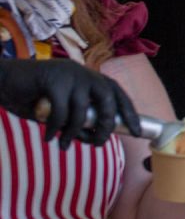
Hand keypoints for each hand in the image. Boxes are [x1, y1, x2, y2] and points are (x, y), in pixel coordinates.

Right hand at [0, 58, 140, 146]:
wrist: (4, 82)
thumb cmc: (34, 97)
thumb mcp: (62, 111)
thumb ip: (78, 121)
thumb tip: (93, 139)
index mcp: (91, 78)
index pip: (118, 94)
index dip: (130, 113)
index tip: (137, 133)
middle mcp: (85, 73)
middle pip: (107, 100)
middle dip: (106, 125)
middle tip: (97, 144)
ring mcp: (70, 74)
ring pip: (82, 109)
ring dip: (74, 132)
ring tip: (65, 145)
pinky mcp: (53, 78)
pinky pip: (61, 110)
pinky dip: (56, 127)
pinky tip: (49, 137)